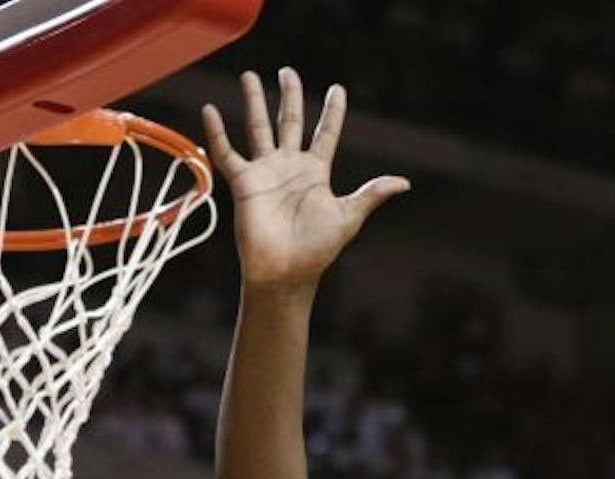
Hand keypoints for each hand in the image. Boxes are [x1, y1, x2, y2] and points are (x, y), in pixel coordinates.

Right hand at [200, 69, 408, 291]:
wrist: (286, 270)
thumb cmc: (318, 248)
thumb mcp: (348, 217)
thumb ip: (371, 194)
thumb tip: (405, 183)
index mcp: (317, 173)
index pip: (326, 134)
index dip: (333, 113)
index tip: (338, 89)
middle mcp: (290, 167)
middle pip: (290, 121)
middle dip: (289, 96)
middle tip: (287, 71)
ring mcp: (266, 172)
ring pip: (258, 128)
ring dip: (254, 102)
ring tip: (249, 76)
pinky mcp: (243, 182)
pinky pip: (227, 152)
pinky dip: (217, 132)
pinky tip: (209, 110)